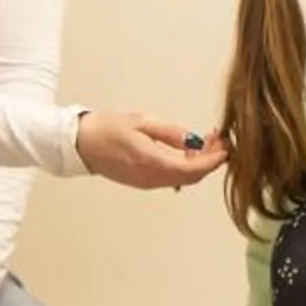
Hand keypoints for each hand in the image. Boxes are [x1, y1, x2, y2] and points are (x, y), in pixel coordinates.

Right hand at [76, 111, 226, 190]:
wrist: (80, 144)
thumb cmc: (106, 129)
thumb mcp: (141, 122)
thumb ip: (171, 133)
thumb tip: (195, 141)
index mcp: (151, 162)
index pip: (193, 170)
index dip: (214, 160)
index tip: (226, 147)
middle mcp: (151, 178)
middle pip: (192, 177)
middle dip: (210, 161)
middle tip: (218, 140)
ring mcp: (147, 182)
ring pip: (183, 179)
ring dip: (199, 164)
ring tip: (205, 142)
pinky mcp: (143, 181)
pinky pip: (172, 178)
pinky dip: (185, 167)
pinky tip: (187, 152)